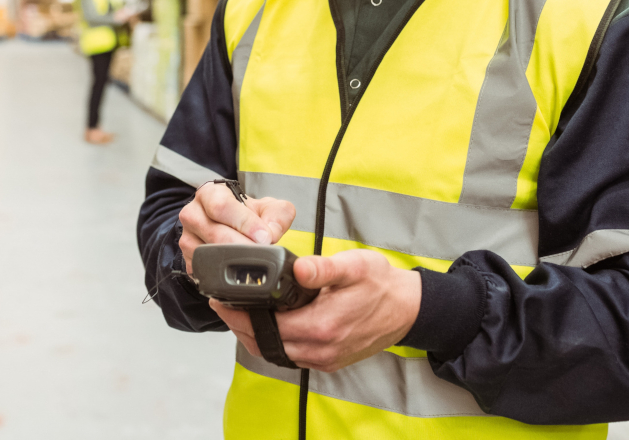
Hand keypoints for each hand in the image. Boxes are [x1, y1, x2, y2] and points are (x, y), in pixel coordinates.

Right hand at [178, 183, 295, 275]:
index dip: (245, 223)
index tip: (264, 236)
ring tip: (253, 260)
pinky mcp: (188, 261)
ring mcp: (187, 239)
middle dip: (243, 246)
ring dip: (234, 261)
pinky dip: (223, 274)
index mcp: (209, 193)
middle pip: (216, 234)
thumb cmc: (246, 214)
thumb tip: (271, 233)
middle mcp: (193, 214)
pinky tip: (238, 270)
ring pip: (208, 254)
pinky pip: (204, 271)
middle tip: (263, 252)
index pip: (222, 206)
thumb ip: (277, 215)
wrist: (231, 226)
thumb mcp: (267, 207)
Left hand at [209, 250, 421, 371]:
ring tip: (237, 312)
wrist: (407, 309)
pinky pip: (289, 356)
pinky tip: (264, 324)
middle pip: (265, 343)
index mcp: (322, 326)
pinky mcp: (328, 361)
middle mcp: (320, 350)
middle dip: (239, 324)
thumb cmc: (381, 284)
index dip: (240, 312)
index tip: (221, 297)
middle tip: (222, 302)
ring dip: (253, 335)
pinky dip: (271, 342)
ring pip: (274, 353)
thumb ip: (325, 268)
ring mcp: (324, 359)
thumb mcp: (355, 266)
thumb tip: (299, 268)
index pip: (267, 325)